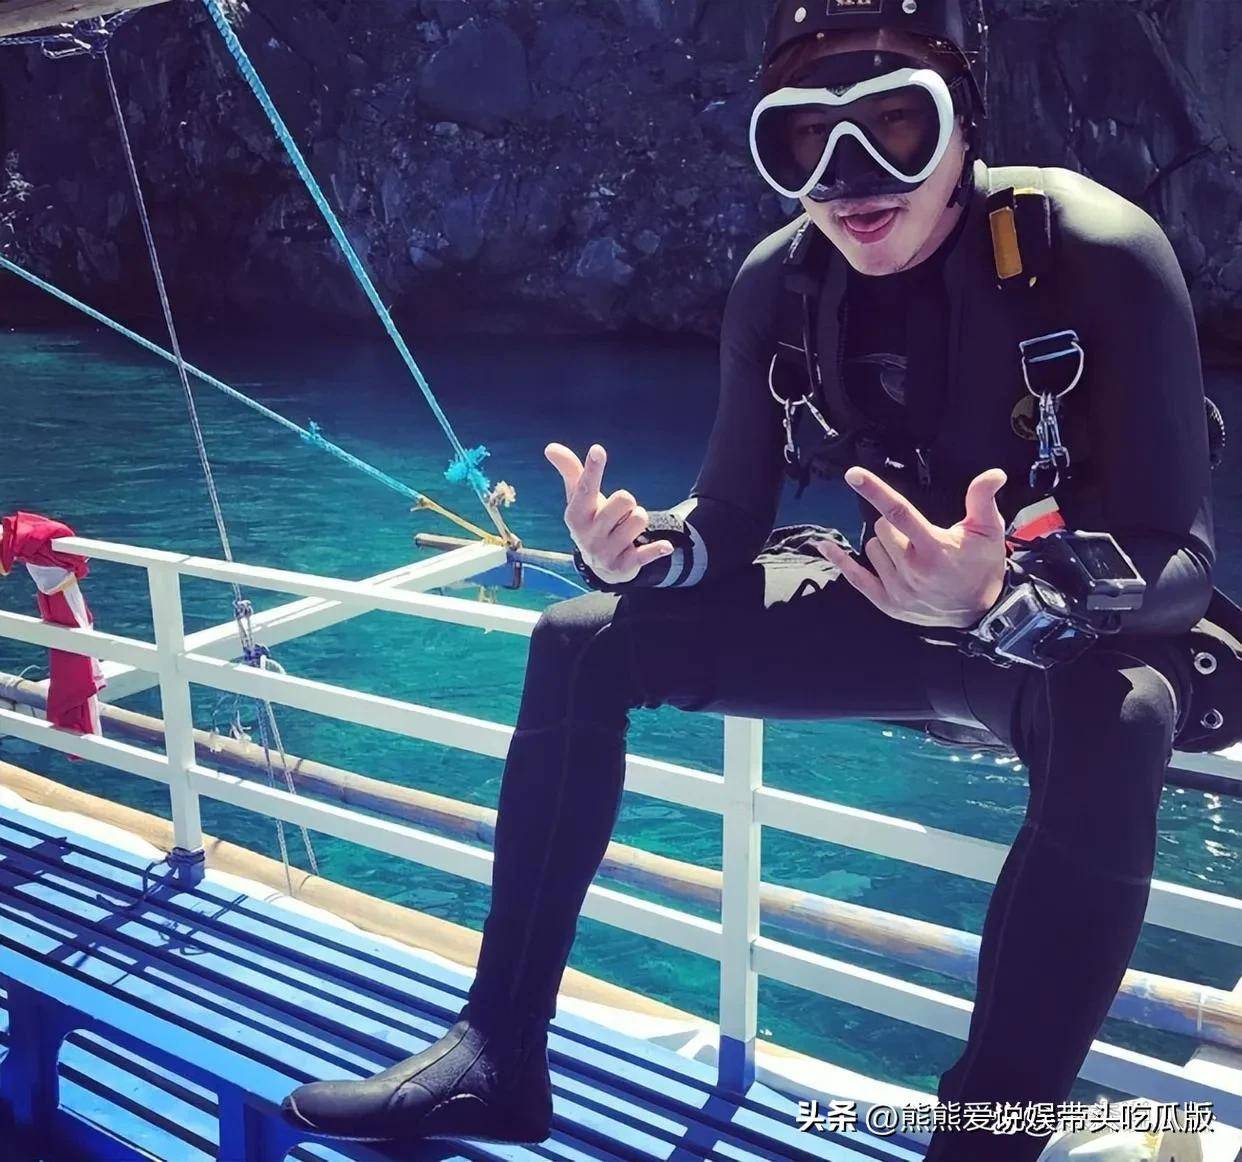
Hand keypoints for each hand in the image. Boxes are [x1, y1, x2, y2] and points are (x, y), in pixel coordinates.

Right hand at [545, 442, 673, 585]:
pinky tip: (665, 547)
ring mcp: (605, 553)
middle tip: (620, 513)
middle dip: (629, 503)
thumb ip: (570, 471)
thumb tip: (550, 447)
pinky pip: (646, 553)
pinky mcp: (624, 567)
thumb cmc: (591, 520)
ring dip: (639, 520)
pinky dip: (656, 549)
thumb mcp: (580, 499)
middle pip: (624, 499)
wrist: (599, 566)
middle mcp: (588, 535)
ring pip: (639, 519)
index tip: (598, 450)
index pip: (585, 488)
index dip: (593, 468)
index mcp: (575, 515)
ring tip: (627, 529)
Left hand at [814, 466, 1008, 628]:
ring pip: (871, 548)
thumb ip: (982, 499)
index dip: (875, 491)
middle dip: (895, 525)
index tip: (853, 475)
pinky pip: (854, 577)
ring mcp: (898, 589)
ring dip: (884, 545)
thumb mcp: (988, 530)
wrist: (981, 612)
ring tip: (910, 555)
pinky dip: (840, 560)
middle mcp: (912, 569)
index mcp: (934, 548)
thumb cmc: (982, 566)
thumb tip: (993, 473)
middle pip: (881, 528)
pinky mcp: (887, 603)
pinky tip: (826, 546)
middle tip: (917, 535)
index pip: (899, 512)